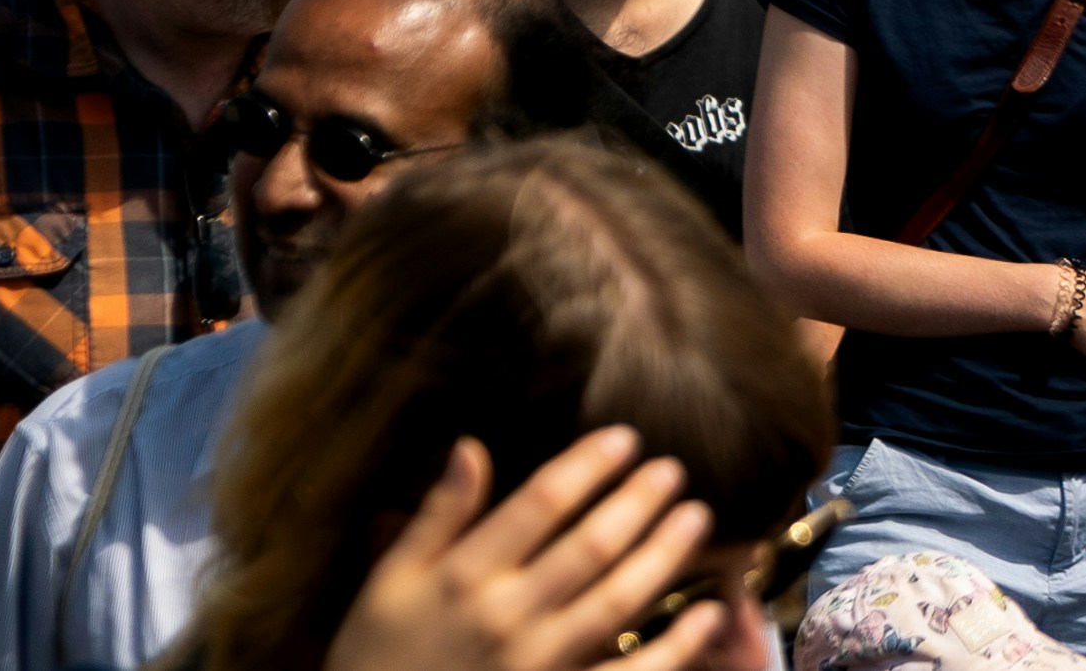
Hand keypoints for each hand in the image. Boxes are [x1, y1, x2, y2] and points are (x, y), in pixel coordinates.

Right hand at [323, 429, 723, 670]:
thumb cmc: (377, 654)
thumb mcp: (389, 582)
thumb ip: (437, 515)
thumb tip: (471, 445)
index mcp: (465, 577)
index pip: (541, 503)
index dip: (589, 465)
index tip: (626, 437)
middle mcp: (507, 616)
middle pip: (590, 546)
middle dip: (638, 502)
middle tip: (673, 469)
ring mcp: (537, 663)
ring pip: (617, 601)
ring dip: (663, 556)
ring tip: (695, 517)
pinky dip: (674, 646)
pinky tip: (708, 613)